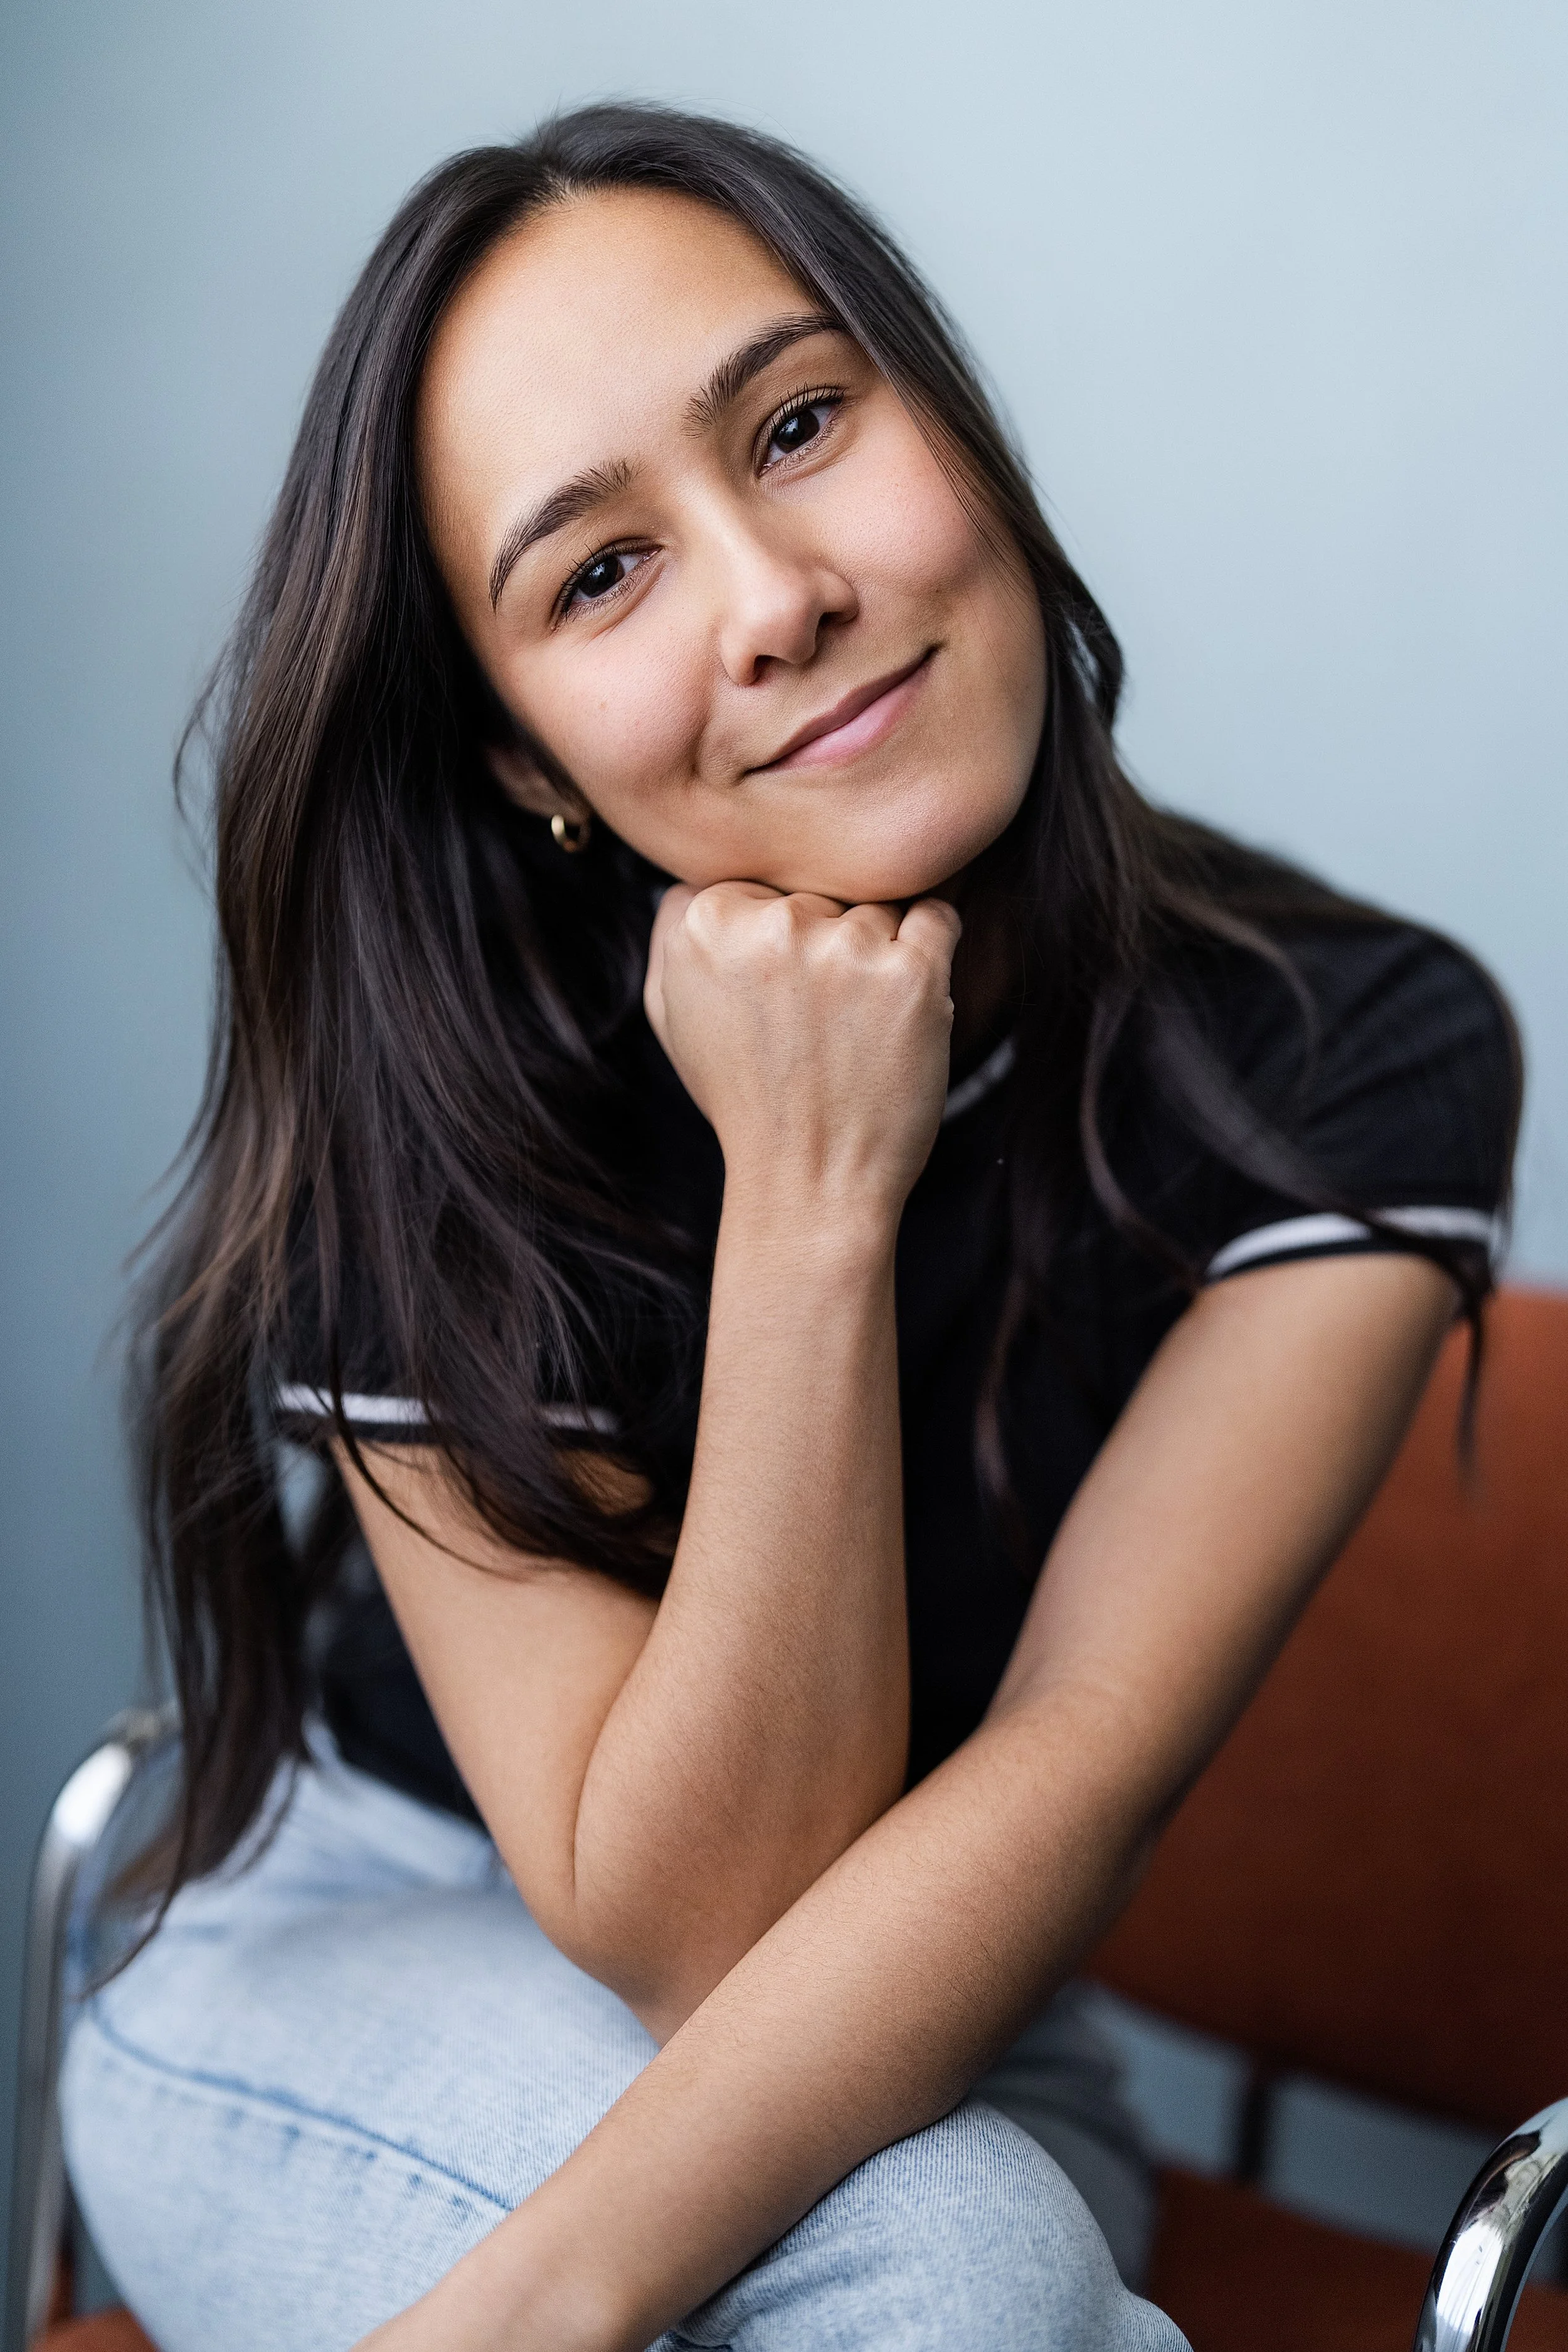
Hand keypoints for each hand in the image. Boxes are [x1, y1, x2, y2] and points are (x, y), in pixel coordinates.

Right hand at [644, 882, 960, 1221]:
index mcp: (705, 923)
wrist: (811, 1182)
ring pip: (877, 908)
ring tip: (853, 1029)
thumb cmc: (744, 1099)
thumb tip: (698, 876)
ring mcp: (847, 948)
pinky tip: (901, 1004)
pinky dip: (930, 952)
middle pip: (822, 893)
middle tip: (813, 1025)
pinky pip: (938, 918)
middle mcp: (775, 926)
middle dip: (825, 944)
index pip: (763, 883)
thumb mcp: (671, 1015)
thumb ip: (674, 931)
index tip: (776, 997)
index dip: (777, 940)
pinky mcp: (913, 975)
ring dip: (876, 957)